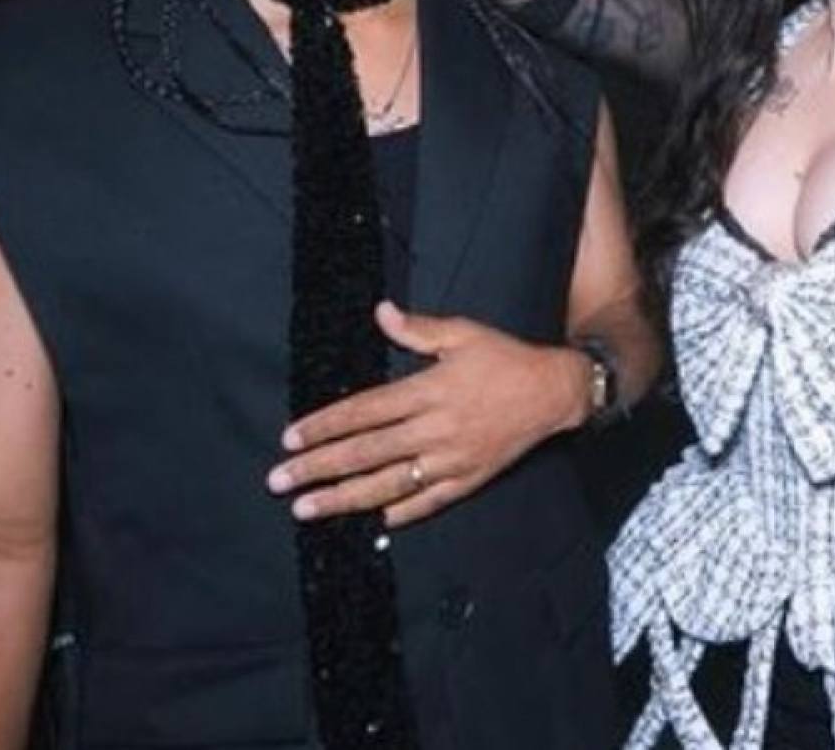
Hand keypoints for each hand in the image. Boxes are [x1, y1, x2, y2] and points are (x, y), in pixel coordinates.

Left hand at [267, 301, 588, 526]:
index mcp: (428, 391)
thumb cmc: (506, 358)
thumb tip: (380, 312)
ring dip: (343, 498)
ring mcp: (451, 460)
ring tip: (308, 509)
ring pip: (388, 484)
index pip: (363, 412)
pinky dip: (398, 513)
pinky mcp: (469, 479)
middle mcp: (435, 430)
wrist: (555, 392)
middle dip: (318, 468)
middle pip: (365, 453)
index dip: (324, 426)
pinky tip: (370, 522)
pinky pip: (427, 501)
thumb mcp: (464, 333)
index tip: (290, 439)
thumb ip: (418, 328)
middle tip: (279, 482)